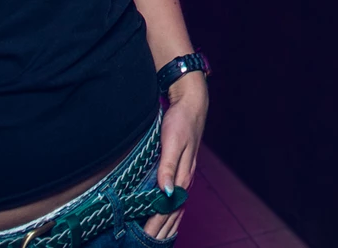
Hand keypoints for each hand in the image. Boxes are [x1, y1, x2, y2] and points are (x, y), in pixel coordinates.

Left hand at [144, 73, 206, 240]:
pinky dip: (172, 212)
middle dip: (161, 229)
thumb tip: (165, 192)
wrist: (192, 104)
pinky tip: (169, 216)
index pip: (167, 208)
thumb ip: (168, 167)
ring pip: (176, 207)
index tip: (145, 237)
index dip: (156, 224)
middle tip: (146, 243)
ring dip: (167, 224)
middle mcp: (185, 179)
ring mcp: (184, 175)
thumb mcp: (172, 142)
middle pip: (173, 212)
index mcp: (182, 175)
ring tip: (157, 238)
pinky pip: (177, 198)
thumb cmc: (181, 121)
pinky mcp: (182, 170)